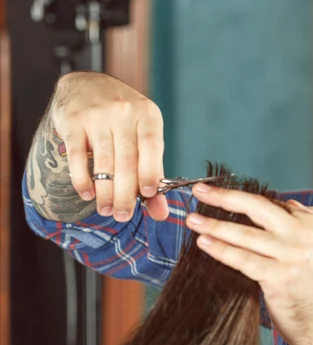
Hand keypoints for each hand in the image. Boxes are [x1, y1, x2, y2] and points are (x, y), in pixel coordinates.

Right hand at [51, 71, 167, 221]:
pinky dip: (82, 179)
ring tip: (106, 210)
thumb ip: (152, 172)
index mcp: (148, 115)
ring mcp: (97, 115)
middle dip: (125, 193)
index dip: (150, 172)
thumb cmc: (122, 117)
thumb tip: (161, 213)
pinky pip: (78, 156)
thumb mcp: (143, 135)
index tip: (148, 196)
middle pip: (127, 160)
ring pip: (104, 162)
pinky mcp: (72, 121)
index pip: (152, 147)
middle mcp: (124, 112)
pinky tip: (87, 194)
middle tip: (123, 216)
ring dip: (105, 192)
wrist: (85, 83)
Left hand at [185, 183, 312, 344]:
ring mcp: (290, 256)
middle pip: (257, 208)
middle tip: (201, 191)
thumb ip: (311, 222)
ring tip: (194, 220)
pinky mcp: (278, 278)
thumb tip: (289, 203)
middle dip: (225, 197)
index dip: (243, 198)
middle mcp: (302, 236)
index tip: (222, 194)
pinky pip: (243, 260)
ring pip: (245, 234)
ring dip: (215, 225)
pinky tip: (205, 243)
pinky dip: (222, 250)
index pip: (272, 204)